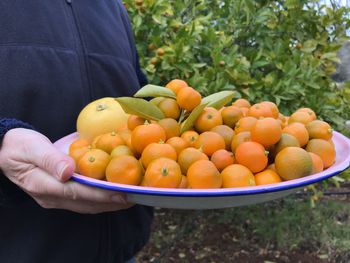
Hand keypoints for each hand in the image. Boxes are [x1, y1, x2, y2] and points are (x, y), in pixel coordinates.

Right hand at [0, 128, 131, 213]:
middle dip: (111, 202)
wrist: (5, 151)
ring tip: (129, 198)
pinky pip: (82, 200)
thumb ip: (50, 159)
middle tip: (135, 198)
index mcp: (43, 185)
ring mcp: (54, 198)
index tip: (123, 195)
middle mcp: (50, 196)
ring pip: (86, 204)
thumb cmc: (19, 145)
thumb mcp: (31, 147)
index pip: (78, 193)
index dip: (102, 195)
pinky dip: (99, 198)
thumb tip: (69, 171)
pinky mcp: (59, 194)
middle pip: (86, 203)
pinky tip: (112, 193)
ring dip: (108, 203)